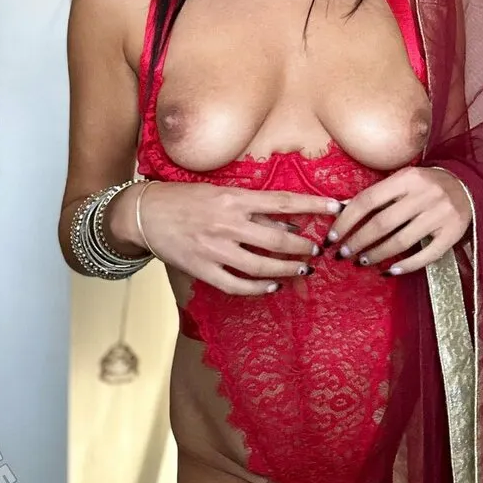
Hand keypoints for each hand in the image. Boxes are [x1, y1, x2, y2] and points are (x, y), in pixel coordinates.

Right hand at [135, 182, 342, 295]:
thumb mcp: (220, 193)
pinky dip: (258, 289)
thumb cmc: (186, 198)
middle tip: (317, 250)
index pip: (283, 201)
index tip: (336, 207)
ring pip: (261, 266)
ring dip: (286, 270)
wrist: (145, 214)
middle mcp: (227, 223)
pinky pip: (237, 285)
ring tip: (301, 270)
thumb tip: (287, 225)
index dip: (313, 204)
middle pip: (277, 239)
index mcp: (234, 198)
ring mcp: (215, 249)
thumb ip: (252, 209)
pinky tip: (271, 288)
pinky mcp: (203, 269)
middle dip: (303, 247)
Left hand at [325, 166, 472, 274]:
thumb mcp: (402, 180)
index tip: (332, 236)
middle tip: (342, 254)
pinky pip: (426, 255)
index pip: (368, 200)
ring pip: (401, 241)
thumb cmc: (426, 184)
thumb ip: (376, 195)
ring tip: (362, 261)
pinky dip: (405, 266)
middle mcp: (425, 194)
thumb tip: (340, 208)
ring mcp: (440, 214)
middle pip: (382, 223)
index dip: (346, 220)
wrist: (468, 186)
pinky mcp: (453, 233)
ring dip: (377, 254)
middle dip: (358, 241)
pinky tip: (389, 271)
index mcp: (407, 178)